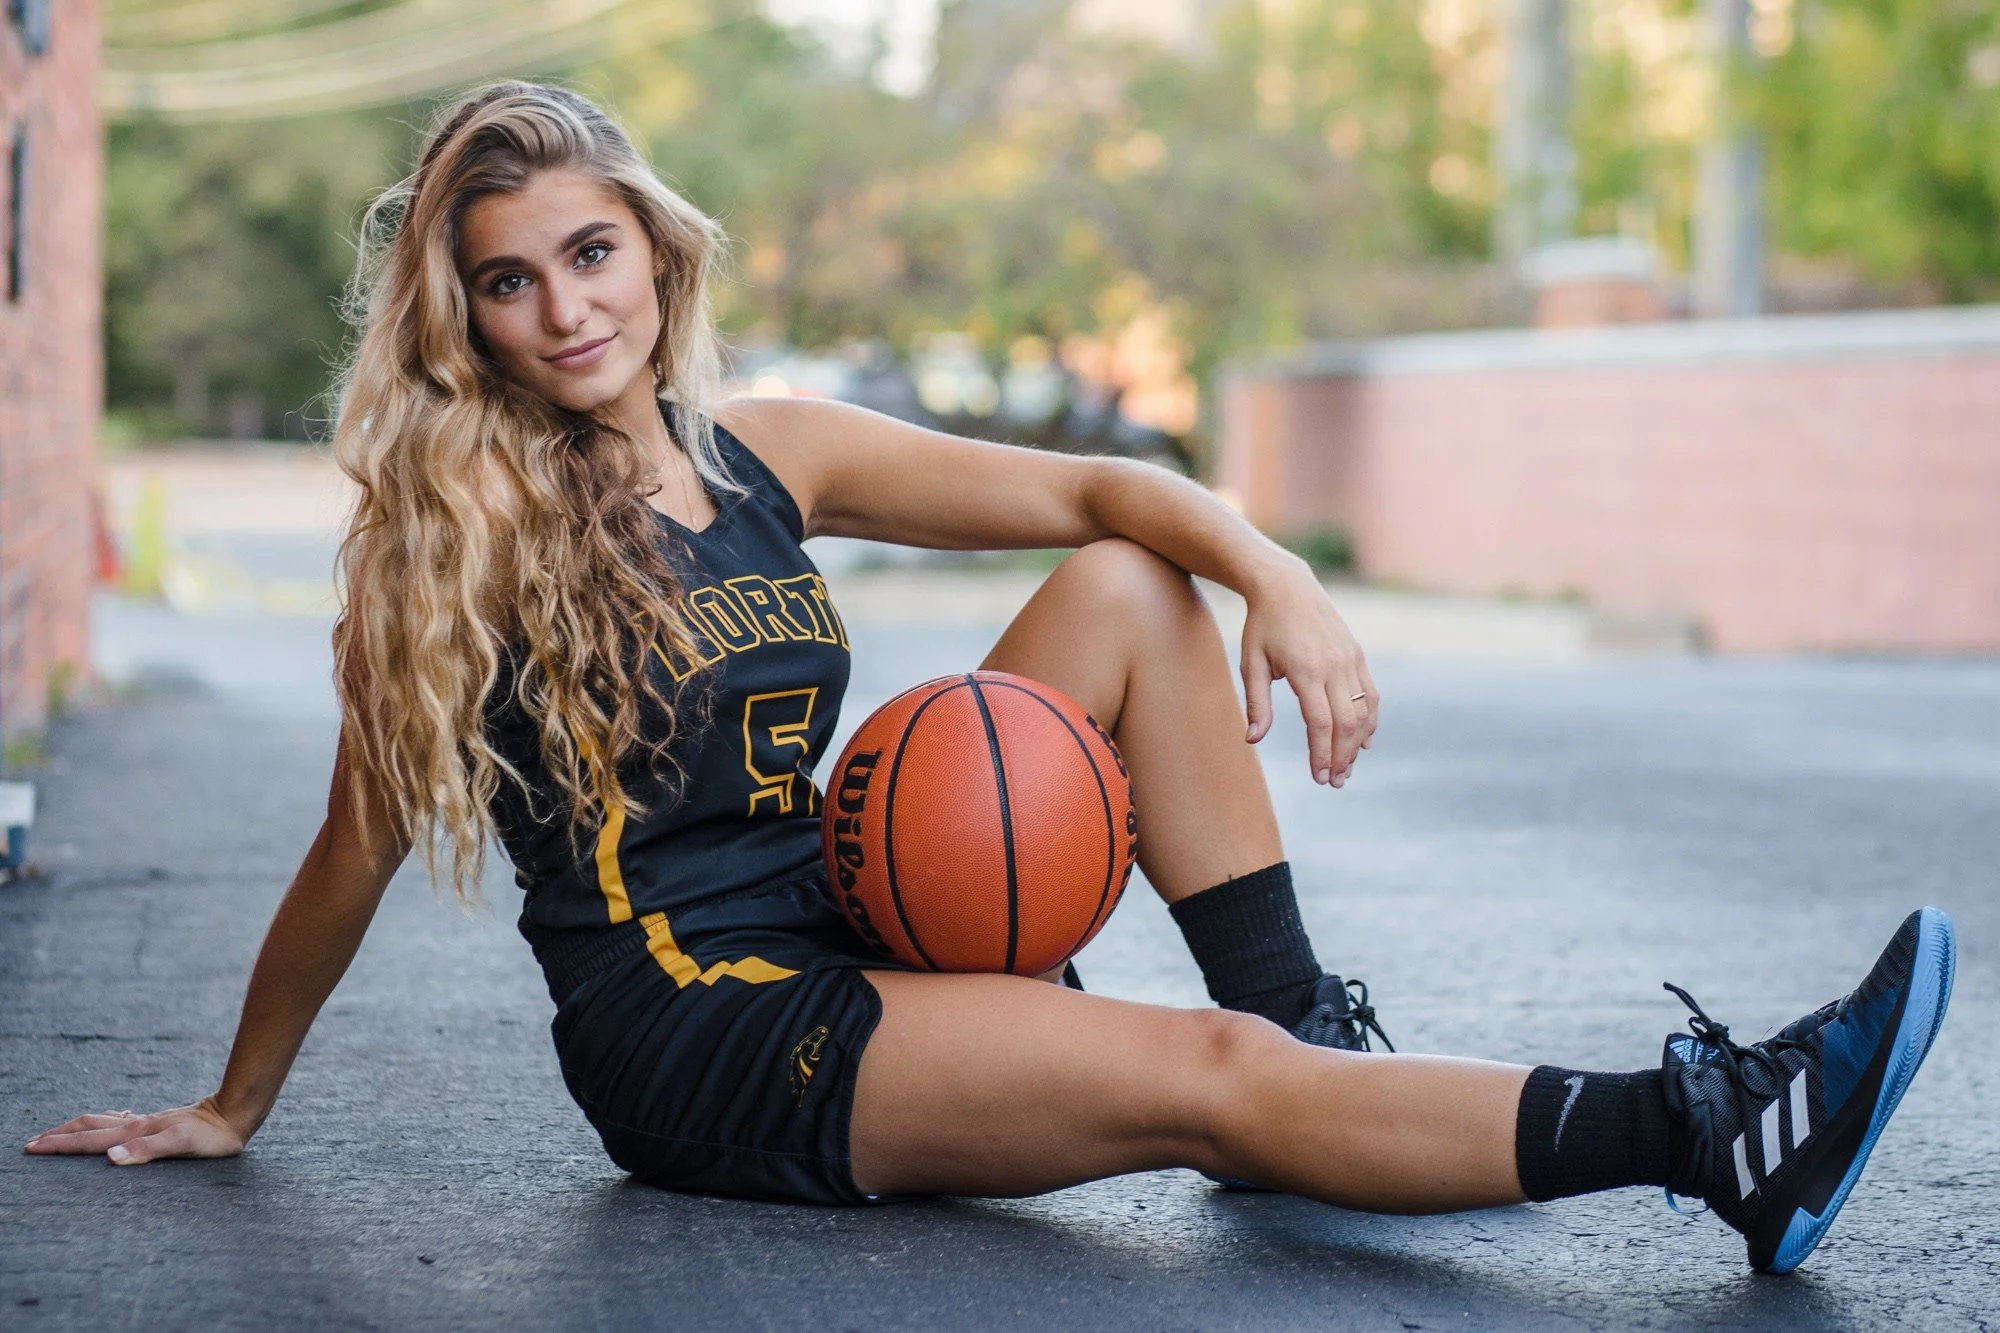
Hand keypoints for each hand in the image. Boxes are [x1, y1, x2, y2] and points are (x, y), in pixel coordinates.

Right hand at [24, 1095, 247, 1164]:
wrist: (235, 1115)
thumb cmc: (212, 1136)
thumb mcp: (182, 1145)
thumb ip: (147, 1150)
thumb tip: (110, 1157)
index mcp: (135, 1132)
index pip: (88, 1140)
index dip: (59, 1145)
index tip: (31, 1148)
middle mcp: (136, 1125)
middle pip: (88, 1126)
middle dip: (58, 1136)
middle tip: (31, 1142)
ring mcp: (146, 1123)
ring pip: (102, 1122)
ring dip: (76, 1128)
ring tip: (57, 1133)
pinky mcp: (158, 1124)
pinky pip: (121, 1121)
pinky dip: (104, 1123)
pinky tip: (110, 1122)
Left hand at [1239, 559, 1378, 786]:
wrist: (1286, 585)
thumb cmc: (1262, 626)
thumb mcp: (1251, 663)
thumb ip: (1256, 703)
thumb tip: (1252, 739)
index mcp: (1306, 670)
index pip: (1320, 723)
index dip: (1321, 754)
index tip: (1318, 777)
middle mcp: (1334, 666)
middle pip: (1346, 722)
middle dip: (1342, 757)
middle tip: (1333, 782)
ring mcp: (1350, 659)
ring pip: (1363, 711)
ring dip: (1358, 743)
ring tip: (1347, 768)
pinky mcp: (1357, 655)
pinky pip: (1370, 694)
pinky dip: (1370, 719)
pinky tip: (1364, 741)